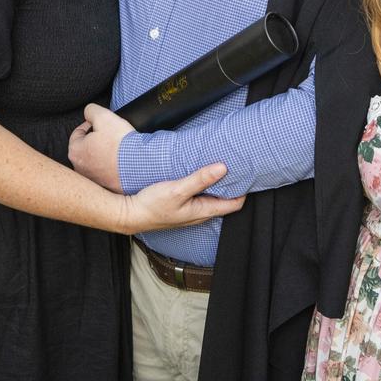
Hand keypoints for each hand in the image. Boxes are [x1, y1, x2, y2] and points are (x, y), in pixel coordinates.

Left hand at [69, 103, 133, 191]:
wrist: (139, 165)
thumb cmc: (120, 143)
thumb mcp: (103, 116)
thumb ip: (91, 110)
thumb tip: (89, 113)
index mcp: (75, 151)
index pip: (77, 133)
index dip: (89, 124)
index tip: (100, 123)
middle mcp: (80, 168)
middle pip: (86, 147)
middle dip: (96, 139)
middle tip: (109, 134)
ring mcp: (93, 179)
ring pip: (95, 160)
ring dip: (104, 153)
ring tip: (117, 146)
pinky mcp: (106, 186)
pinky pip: (106, 171)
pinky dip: (112, 165)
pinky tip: (121, 159)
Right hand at [121, 163, 244, 231]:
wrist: (132, 214)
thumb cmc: (153, 205)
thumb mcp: (177, 189)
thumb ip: (200, 179)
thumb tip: (223, 168)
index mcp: (203, 211)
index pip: (235, 204)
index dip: (244, 189)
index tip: (248, 173)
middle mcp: (201, 214)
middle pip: (226, 201)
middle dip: (234, 185)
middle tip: (240, 166)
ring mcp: (192, 211)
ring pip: (214, 198)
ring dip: (220, 185)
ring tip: (225, 167)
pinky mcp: (183, 206)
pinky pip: (202, 196)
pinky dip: (208, 186)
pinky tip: (204, 174)